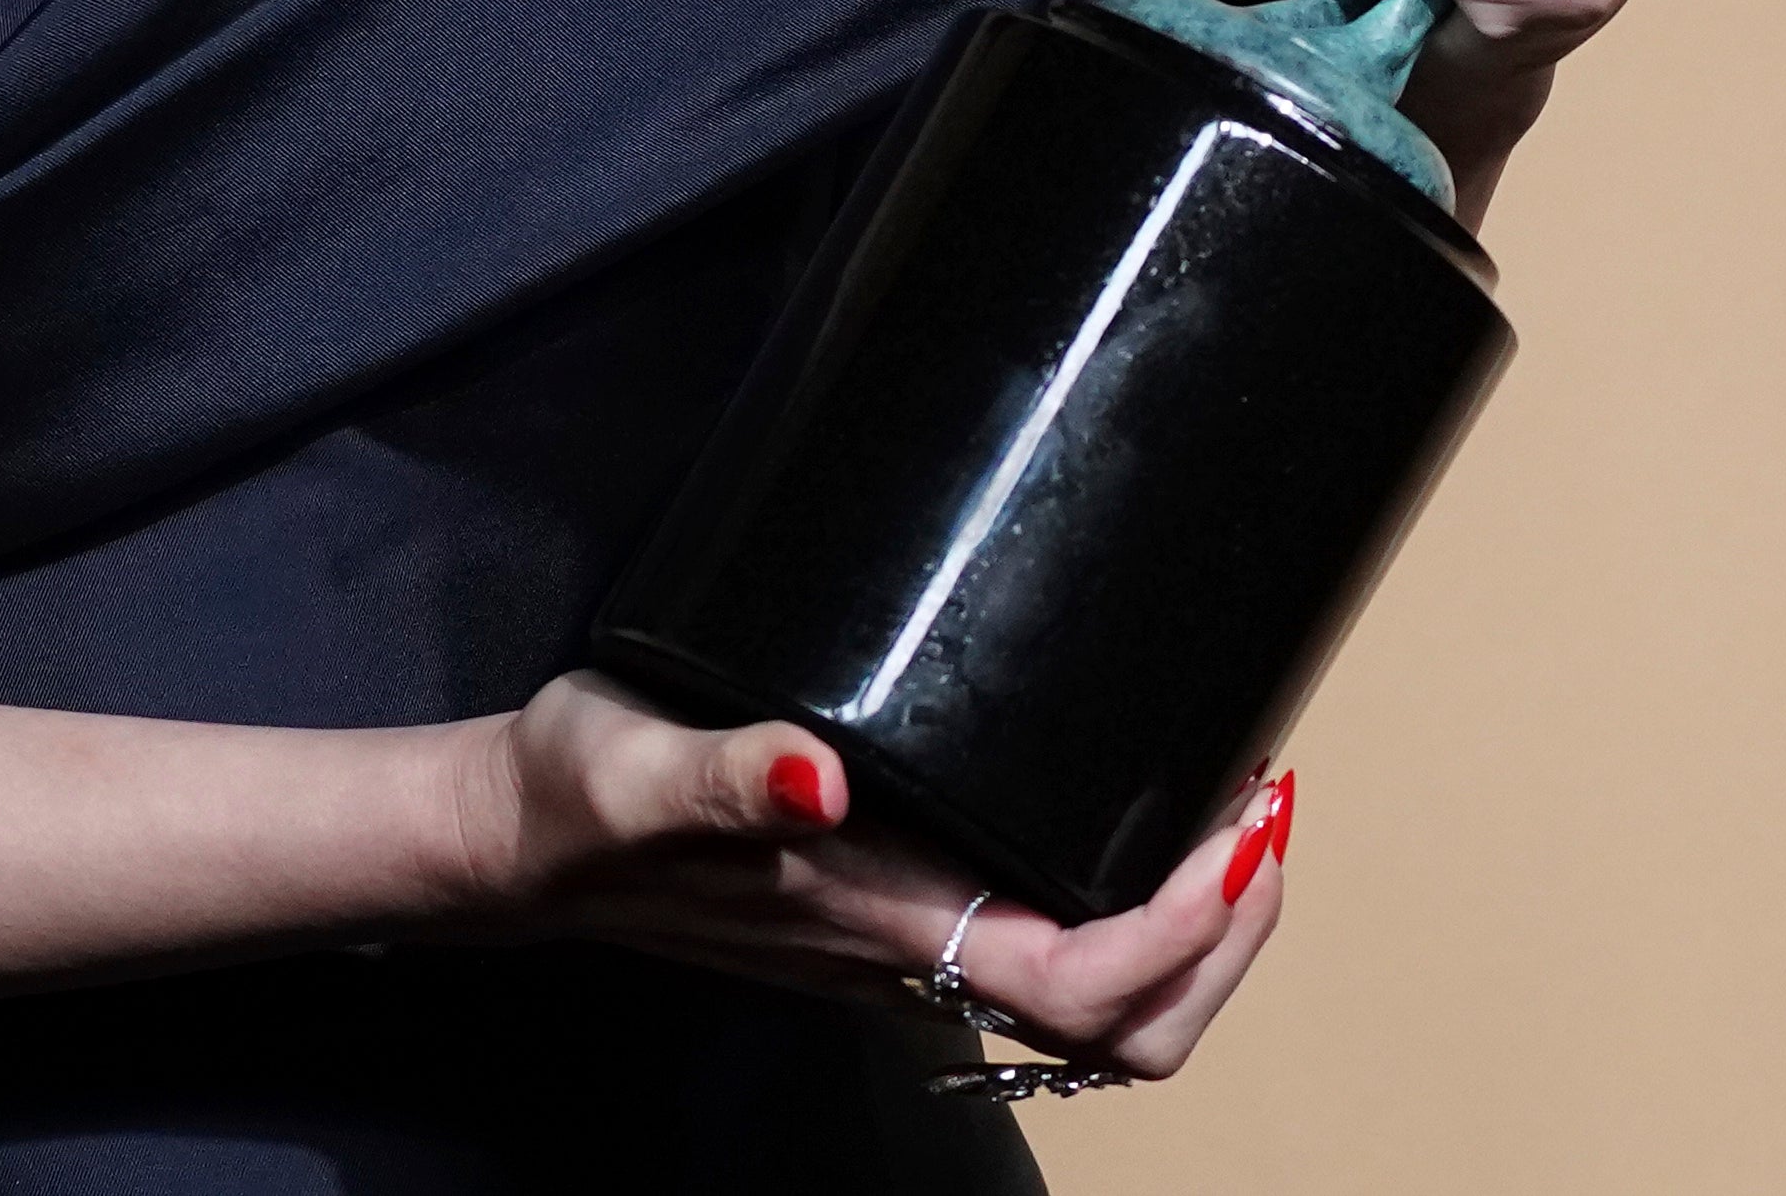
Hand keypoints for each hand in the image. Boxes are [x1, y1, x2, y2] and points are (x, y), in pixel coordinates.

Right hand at [456, 674, 1292, 1077]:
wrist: (519, 846)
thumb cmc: (572, 801)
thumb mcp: (630, 760)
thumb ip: (721, 769)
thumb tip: (819, 770)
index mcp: (875, 927)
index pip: (1082, 985)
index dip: (1185, 931)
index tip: (1235, 830)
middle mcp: (912, 960)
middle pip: (1127, 1025)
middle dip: (1227, 939)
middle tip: (1266, 812)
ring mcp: (913, 952)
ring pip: (1105, 1004)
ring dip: (1199, 927)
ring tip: (1235, 808)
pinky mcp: (903, 917)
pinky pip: (1059, 951)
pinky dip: (1140, 905)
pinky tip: (1143, 815)